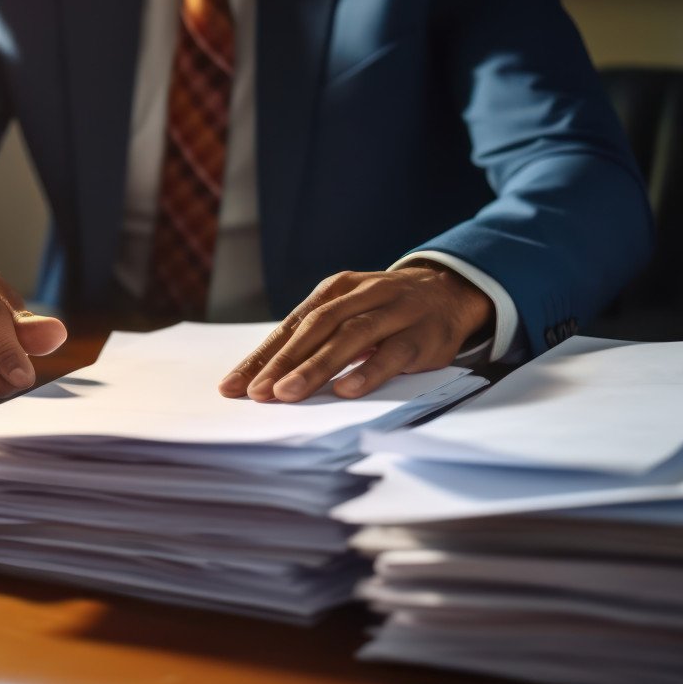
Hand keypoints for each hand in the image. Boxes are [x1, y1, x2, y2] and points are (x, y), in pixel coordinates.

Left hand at [218, 262, 491, 401]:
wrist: (449, 290)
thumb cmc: (384, 310)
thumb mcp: (347, 314)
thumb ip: (313, 339)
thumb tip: (264, 377)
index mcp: (335, 290)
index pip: (291, 326)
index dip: (262, 356)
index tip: (234, 385)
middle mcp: (362, 295)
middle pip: (316, 328)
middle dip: (283, 362)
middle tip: (258, 393)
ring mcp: (394, 312)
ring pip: (351, 337)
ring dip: (317, 366)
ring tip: (289, 393)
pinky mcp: (421, 334)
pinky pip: (393, 353)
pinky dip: (369, 371)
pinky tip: (347, 389)